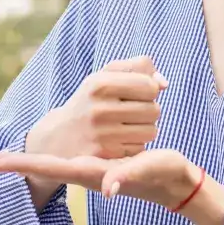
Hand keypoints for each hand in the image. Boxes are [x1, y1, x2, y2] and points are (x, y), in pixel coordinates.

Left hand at [0, 148, 200, 210]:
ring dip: (26, 163)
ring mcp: (90, 170)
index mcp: (90, 172)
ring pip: (51, 165)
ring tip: (0, 160)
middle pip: (42, 167)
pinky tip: (35, 159)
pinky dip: (46, 161)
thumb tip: (108, 188)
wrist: (174, 182)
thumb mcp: (146, 170)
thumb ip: (129, 177)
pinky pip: (64, 163)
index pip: (47, 168)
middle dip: (14, 164)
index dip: (21, 165)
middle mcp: (84, 172)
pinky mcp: (98, 165)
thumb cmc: (162, 174)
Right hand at [19, 56, 166, 207]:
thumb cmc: (90, 102)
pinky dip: (135, 144)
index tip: (136, 94)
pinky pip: (140, 148)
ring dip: (145, 129)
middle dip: (148, 111)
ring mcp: (103, 134)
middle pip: (154, 110)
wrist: (59, 137)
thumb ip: (137, 69)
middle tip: (130, 112)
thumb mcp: (105, 77)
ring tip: (125, 126)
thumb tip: (164, 84)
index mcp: (100, 84)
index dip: (149, 90)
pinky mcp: (107, 155)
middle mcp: (100, 109)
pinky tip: (119, 140)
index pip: (149, 86)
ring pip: (151, 131)